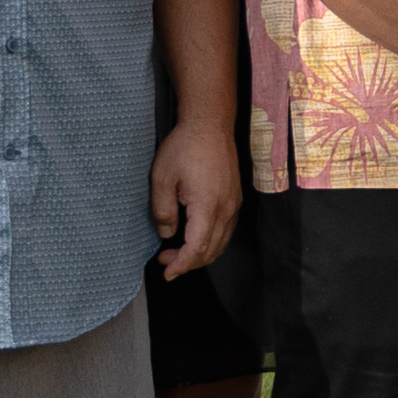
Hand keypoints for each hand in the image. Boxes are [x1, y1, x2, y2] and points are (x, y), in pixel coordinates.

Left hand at [151, 116, 239, 278]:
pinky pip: (226, 230)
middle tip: (165, 260)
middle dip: (188, 262)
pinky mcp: (235, 199)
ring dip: (200, 254)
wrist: (210, 125)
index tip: (167, 273)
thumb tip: (167, 234)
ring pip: (221, 243)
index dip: (182, 265)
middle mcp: (226, 209)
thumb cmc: (185, 148)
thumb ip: (163, 212)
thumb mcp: (162, 179)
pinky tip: (194, 237)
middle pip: (211, 250)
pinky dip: (210, 242)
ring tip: (177, 251)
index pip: (197, 248)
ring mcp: (234, 204)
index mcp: (207, 206)